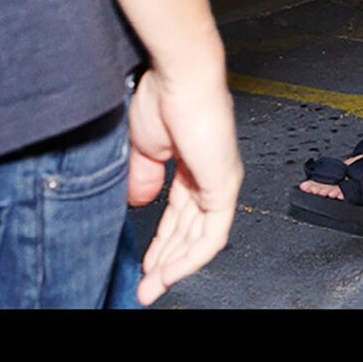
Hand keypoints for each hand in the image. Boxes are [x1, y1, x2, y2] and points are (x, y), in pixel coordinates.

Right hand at [125, 62, 243, 304]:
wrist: (177, 74)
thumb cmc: (164, 94)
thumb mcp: (144, 146)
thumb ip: (143, 178)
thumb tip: (139, 202)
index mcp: (193, 164)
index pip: (179, 214)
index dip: (161, 241)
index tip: (144, 262)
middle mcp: (211, 174)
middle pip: (189, 231)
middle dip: (165, 261)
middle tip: (146, 286)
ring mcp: (220, 181)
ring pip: (201, 239)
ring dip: (174, 267)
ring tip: (152, 287)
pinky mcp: (223, 186)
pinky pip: (211, 234)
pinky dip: (189, 258)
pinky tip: (170, 272)